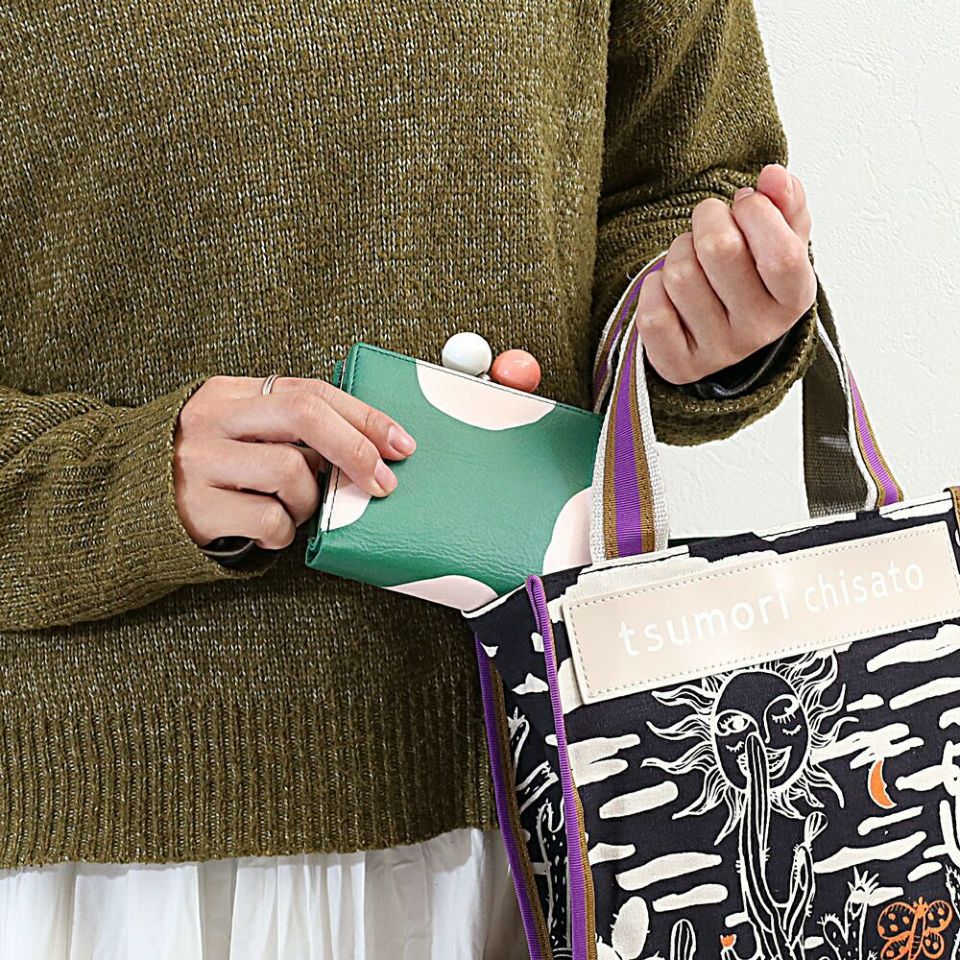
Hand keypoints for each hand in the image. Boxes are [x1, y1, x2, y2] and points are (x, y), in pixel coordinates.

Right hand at [174, 376, 416, 550]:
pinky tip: (268, 531)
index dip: (364, 417)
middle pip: (304, 415)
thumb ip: (289, 427)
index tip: (400, 444)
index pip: (311, 391)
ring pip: (290, 472)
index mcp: (231, 393)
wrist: (128, 502)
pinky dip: (283, 532)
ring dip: (309, 500)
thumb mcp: (240, 431)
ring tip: (292, 509)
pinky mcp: (196, 507)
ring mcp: (201, 462)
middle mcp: (213, 420)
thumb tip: (370, 446)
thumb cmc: (208, 468)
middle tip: (381, 483)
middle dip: (355, 449)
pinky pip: (269, 520)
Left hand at [637, 162, 816, 384]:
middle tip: (710, 224)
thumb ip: (786, 203)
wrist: (721, 336)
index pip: (781, 253)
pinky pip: (652, 313)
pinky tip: (669, 291)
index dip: (756, 212)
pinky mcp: (677, 364)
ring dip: (678, 252)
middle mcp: (758, 331)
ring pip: (680, 275)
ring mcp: (716, 352)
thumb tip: (774, 176)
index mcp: (794, 298)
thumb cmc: (753, 278)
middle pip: (720, 250)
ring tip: (691, 259)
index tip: (746, 203)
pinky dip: (653, 288)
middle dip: (708, 219)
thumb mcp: (782, 239)